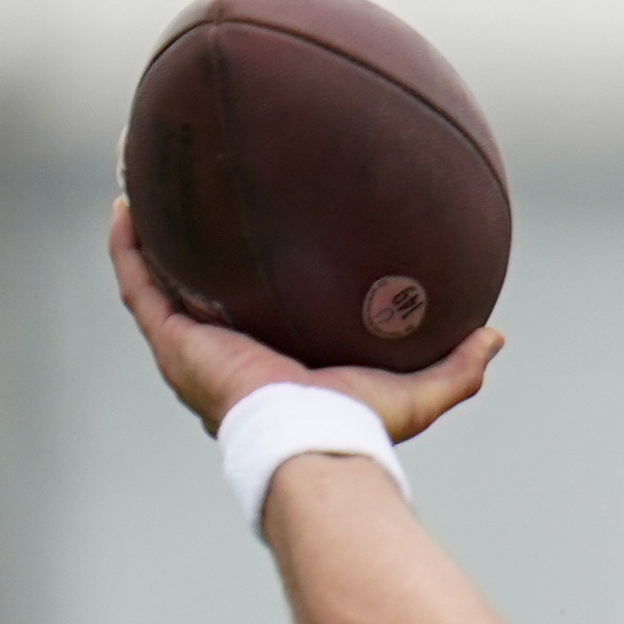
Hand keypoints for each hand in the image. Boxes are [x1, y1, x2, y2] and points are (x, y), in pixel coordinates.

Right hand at [107, 197, 501, 441]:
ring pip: (155, 281)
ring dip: (145, 236)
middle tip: (189, 202)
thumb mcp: (417, 393)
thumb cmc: (358, 426)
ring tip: (140, 184)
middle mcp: (222, 354)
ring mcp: (190, 347)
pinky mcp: (172, 340)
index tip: (254, 244)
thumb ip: (457, 367)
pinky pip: (137, 283)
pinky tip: (128, 202)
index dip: (246, 284)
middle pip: (195, 293)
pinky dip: (127, 245)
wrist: (311, 440)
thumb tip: (496, 338)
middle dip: (187, 252)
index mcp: (269, 365)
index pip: (252, 317)